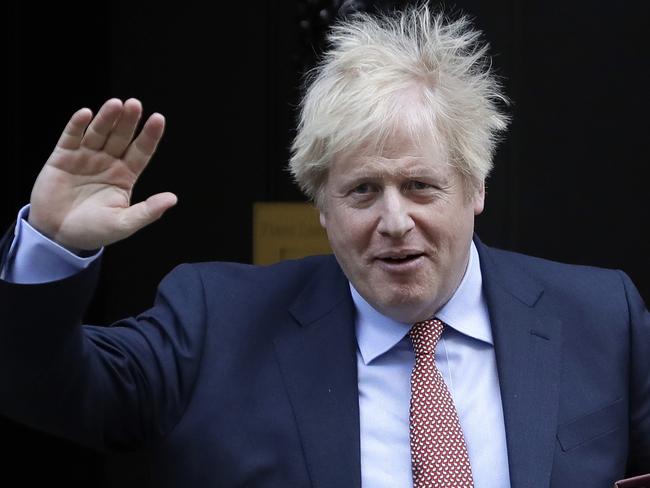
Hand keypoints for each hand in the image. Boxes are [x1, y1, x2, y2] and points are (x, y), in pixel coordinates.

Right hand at [28, 98, 177, 250]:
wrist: (57, 235)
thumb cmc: (93, 230)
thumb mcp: (123, 224)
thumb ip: (147, 211)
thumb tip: (173, 199)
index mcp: (125, 176)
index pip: (141, 151)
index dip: (150, 135)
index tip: (158, 119)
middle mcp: (108, 162)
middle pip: (121, 137)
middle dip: (128, 121)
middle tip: (135, 104)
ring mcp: (85, 158)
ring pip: (98, 133)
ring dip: (106, 118)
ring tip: (115, 104)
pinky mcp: (62, 157)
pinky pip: (71, 137)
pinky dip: (77, 125)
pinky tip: (85, 114)